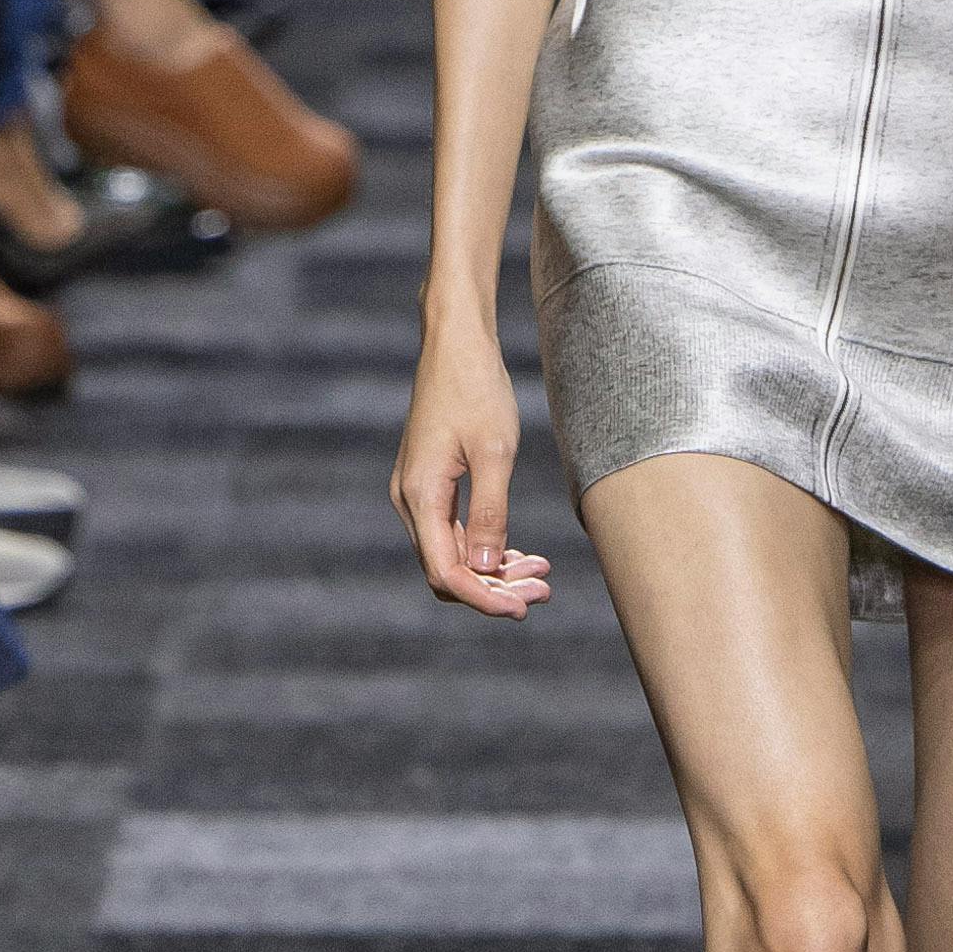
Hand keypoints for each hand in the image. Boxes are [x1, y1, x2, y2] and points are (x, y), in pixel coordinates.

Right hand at [392, 320, 553, 617]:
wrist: (456, 343)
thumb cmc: (477, 389)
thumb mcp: (494, 453)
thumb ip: (491, 513)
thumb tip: (488, 570)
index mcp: (421, 495)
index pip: (445, 572)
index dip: (483, 598)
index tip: (523, 608)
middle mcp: (409, 500)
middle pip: (447, 569)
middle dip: (493, 589)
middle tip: (543, 591)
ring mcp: (417, 492)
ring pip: (452, 553)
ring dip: (493, 571)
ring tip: (540, 574)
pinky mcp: (430, 483)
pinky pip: (454, 532)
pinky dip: (485, 547)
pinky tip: (521, 552)